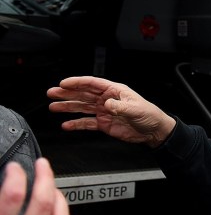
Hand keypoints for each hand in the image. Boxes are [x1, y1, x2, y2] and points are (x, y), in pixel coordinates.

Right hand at [48, 76, 175, 147]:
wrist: (154, 131)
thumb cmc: (149, 115)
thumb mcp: (136, 108)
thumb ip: (119, 106)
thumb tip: (106, 104)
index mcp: (114, 91)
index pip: (93, 83)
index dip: (77, 82)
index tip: (64, 83)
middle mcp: (107, 99)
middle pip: (83, 94)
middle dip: (67, 93)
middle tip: (52, 93)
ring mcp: (104, 112)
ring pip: (82, 107)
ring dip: (68, 107)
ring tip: (53, 107)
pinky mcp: (104, 124)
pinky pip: (87, 123)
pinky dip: (76, 124)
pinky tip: (66, 124)